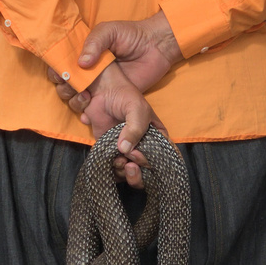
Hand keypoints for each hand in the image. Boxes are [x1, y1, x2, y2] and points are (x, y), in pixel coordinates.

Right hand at [54, 11, 182, 113]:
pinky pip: (95, 111)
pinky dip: (87, 115)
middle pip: (65, 84)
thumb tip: (81, 63)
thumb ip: (94, 42)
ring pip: (76, 99)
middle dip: (64, 87)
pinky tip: (89, 115)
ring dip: (74, 101)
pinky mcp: (112, 99)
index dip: (57, 71)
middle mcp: (88, 72)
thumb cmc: (132, 35)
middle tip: (74, 86)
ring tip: (85, 97)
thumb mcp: (110, 31)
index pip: (62, 65)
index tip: (60, 74)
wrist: (157, 47)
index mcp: (84, 55)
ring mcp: (99, 87)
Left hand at [78, 64, 164, 187]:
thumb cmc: (125, 96)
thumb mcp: (137, 110)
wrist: (102, 90)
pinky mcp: (109, 152)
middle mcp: (143, 147)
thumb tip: (124, 150)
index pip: (164, 159)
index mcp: (156, 137)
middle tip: (131, 160)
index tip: (144, 157)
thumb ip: (135, 129)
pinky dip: (112, 169)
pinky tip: (112, 160)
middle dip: (139, 172)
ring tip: (120, 160)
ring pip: (129, 174)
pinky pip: (113, 169)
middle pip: (147, 172)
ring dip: (125, 172)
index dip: (157, 165)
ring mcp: (126, 151)